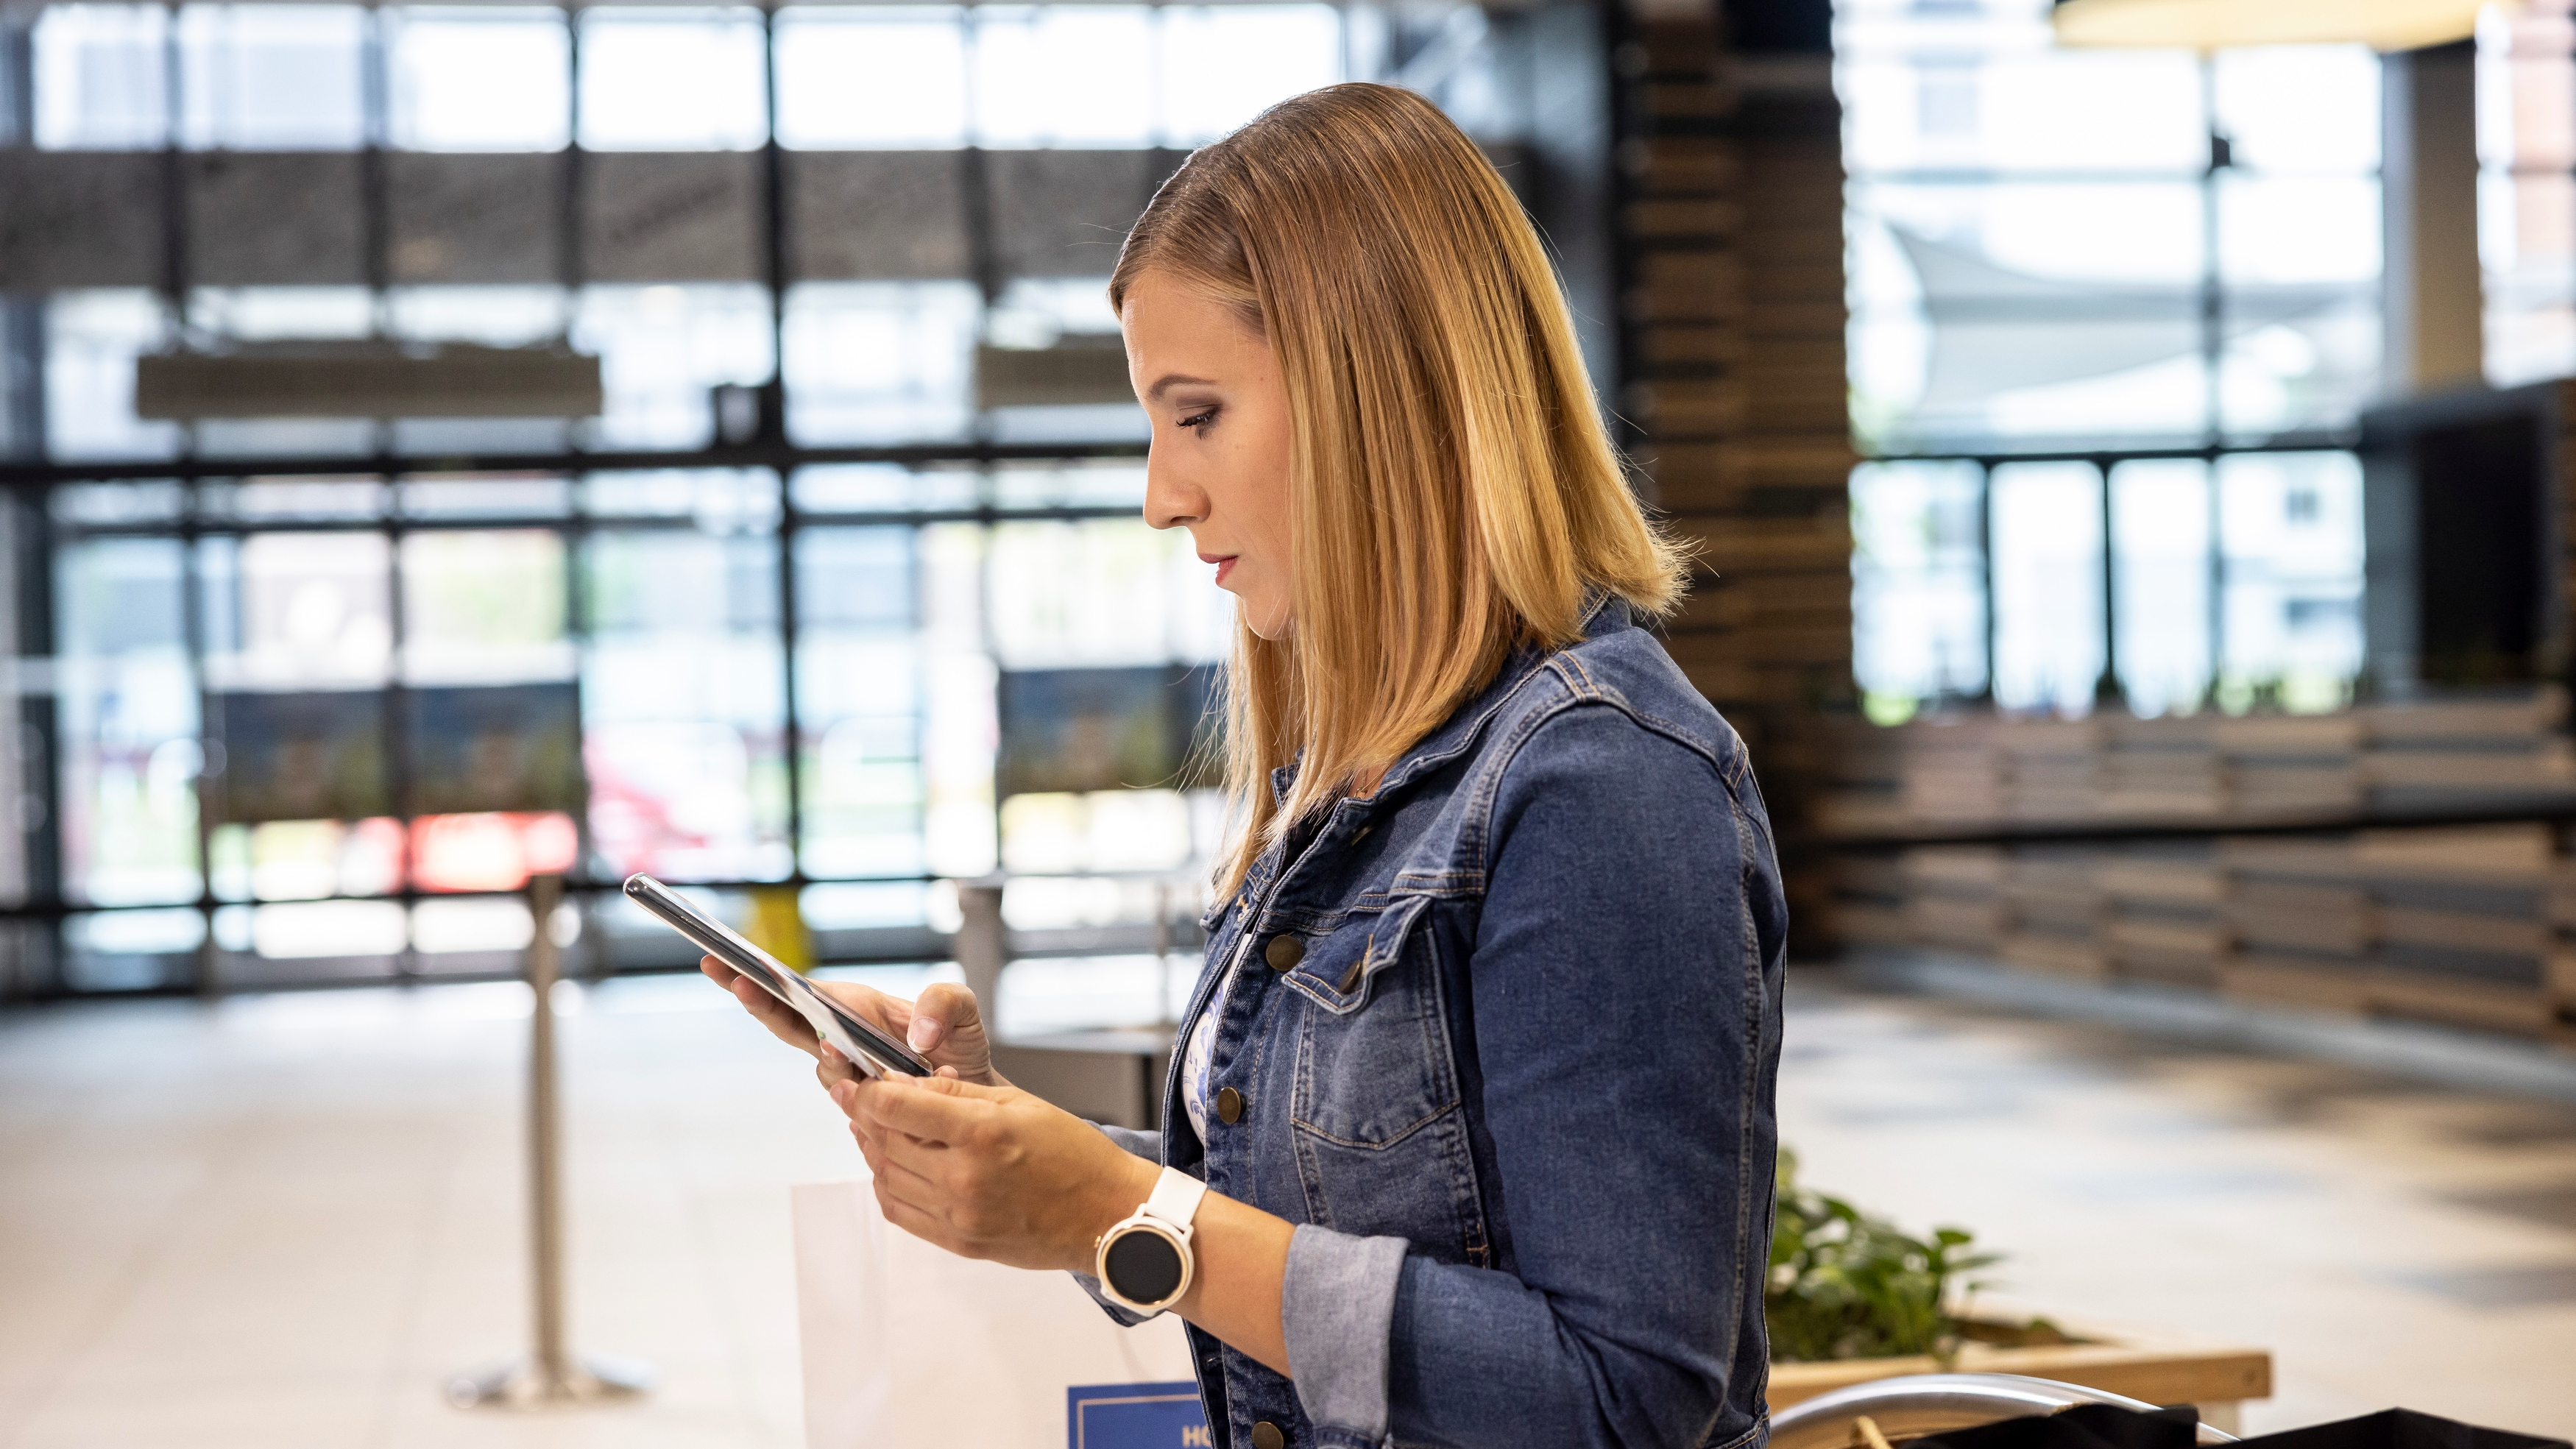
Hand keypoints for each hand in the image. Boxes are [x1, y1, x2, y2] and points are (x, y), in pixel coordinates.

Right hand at [698, 957, 1007, 1091]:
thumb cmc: (960, 1047)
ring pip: (823, 1067)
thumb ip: (944, 1001)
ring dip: (829, 1058)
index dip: (768, 979)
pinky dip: (858, 1090)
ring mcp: (850, 1074)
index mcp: (855, 1005)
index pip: (802, 990)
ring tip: (842, 1046)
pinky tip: (877, 1083)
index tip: (740, 966)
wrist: (974, 1097)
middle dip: (759, 999)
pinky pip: (851, 1098)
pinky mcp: (865, 1105)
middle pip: (788, 1019)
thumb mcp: (963, 1010)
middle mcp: (842, 1037)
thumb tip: (916, 1034)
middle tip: (737, 980)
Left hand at [832, 1072, 1159, 1274]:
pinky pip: (901, 1212)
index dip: (867, 1092)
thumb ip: (955, 1094)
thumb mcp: (1019, 1103)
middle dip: (865, 1117)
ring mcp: (959, 1215)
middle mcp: (964, 1178)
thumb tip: (902, 1084)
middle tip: (858, 1100)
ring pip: (887, 1177)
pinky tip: (892, 1167)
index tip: (855, 1083)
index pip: (896, 1108)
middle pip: (885, 1142)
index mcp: (982, 1134)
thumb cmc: (1073, 1154)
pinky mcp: (959, 1242)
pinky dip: (887, 1186)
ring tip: (876, 1130)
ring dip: (873, 1151)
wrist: (1107, 1214)